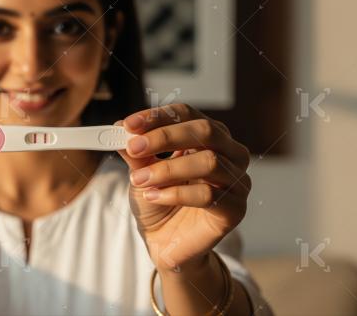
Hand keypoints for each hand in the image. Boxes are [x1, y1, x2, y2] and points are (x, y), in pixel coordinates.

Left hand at [116, 104, 250, 273]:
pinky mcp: (234, 210)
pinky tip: (154, 197)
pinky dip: (175, 194)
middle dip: (165, 137)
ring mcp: (236, 181)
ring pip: (209, 162)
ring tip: (140, 180)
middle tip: (134, 147)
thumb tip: (120, 129)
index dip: (158, 117)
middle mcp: (229, 154)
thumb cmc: (159, 202)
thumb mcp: (142, 172)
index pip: (187, 114)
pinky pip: (208, 195)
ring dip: (167, 169)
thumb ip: (136, 151)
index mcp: (208, 137)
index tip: (128, 125)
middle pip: (205, 131)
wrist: (166, 243)